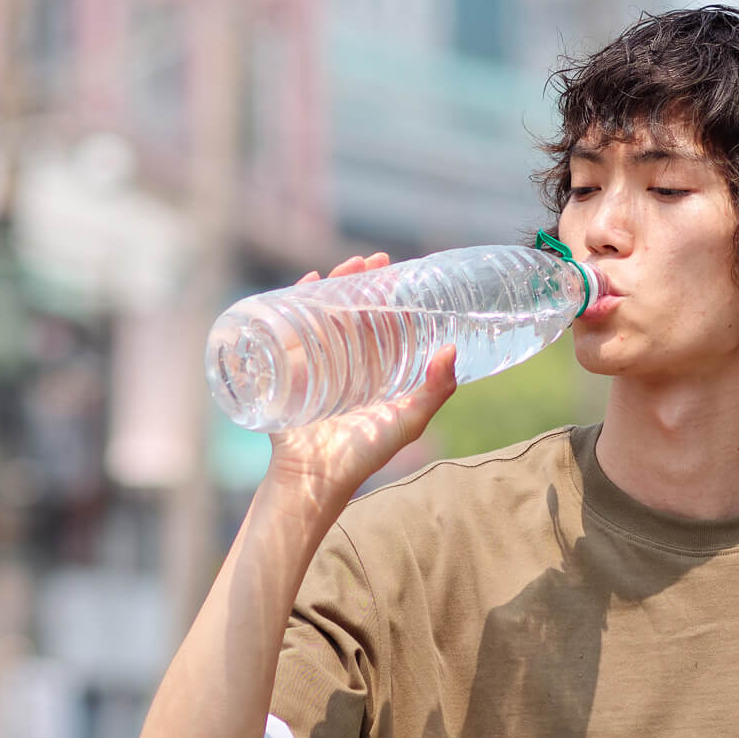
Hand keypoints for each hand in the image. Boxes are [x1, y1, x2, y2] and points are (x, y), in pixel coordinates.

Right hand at [261, 253, 457, 510]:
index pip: (384, 325)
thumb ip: (434, 392)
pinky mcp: (288, 368)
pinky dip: (295, 300)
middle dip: (364, 282)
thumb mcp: (407, 421)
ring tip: (348, 266)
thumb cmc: (363, 455)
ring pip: (325, 313)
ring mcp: (315, 364)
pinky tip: (309, 282)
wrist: (314, 477)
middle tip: (375, 259)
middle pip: (354, 311)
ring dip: (335, 285)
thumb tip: (451, 349)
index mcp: (375, 373)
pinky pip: (289, 327)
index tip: (399, 272)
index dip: (392, 297)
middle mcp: (346, 364)